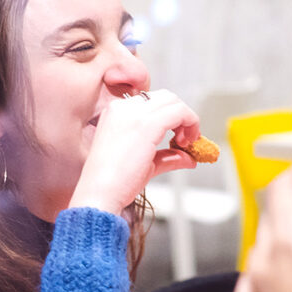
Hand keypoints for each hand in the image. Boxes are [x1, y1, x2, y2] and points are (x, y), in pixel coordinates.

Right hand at [69, 89, 198, 214]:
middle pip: (165, 97)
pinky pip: (179, 112)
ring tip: (186, 142)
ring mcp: (134, 113)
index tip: (176, 136)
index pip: (151, 102)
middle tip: (185, 139)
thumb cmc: (114, 182)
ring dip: (187, 119)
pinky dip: (191, 124)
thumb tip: (188, 158)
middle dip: (181, 115)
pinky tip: (186, 143)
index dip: (169, 117)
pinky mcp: (147, 124)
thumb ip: (166, 156)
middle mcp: (123, 108)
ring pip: (173, 101)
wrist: (100, 193)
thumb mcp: (144, 163)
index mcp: (116, 113)